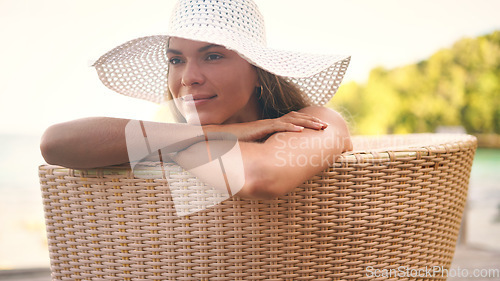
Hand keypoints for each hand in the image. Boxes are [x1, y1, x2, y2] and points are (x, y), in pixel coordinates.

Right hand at [204, 111, 328, 141]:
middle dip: (312, 122)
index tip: (319, 128)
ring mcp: (267, 124)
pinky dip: (291, 128)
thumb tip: (276, 157)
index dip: (307, 123)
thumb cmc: (239, 142)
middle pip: (297, 118)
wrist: (223, 137)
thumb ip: (268, 147)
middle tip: (326, 126)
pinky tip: (301, 131)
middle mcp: (272, 123)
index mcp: (272, 126)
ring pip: (292, 121)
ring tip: (320, 127)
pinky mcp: (261, 128)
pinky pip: (279, 126)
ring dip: (307, 123)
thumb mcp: (257, 145)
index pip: (293, 122)